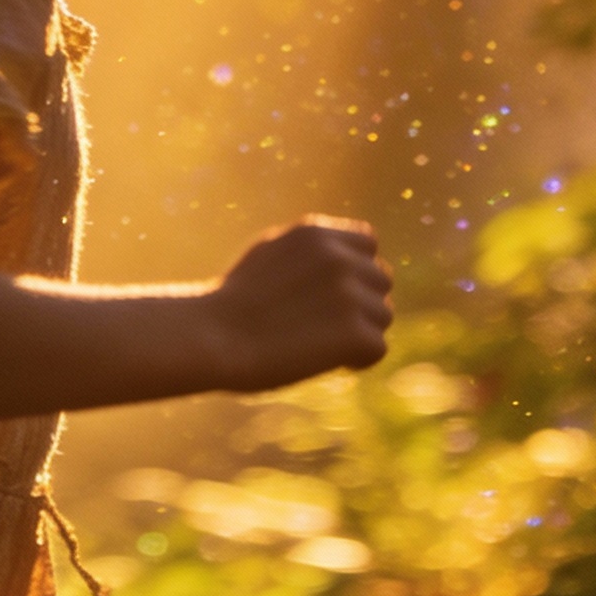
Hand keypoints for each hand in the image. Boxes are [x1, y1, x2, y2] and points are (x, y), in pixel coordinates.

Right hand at [202, 217, 392, 392]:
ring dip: (359, 332)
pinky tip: (327, 362)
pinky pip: (377, 349)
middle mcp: (338, 257)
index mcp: (316, 233)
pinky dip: (357, 360)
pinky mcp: (354, 333)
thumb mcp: (270, 254)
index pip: (367, 243)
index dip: (355, 269)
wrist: (213, 336)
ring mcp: (349, 294)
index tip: (333, 293)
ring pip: (382, 316)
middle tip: (324, 325)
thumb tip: (347, 257)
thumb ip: (310, 252)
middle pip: (380, 281)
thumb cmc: (234, 302)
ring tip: (320, 343)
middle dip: (361, 302)